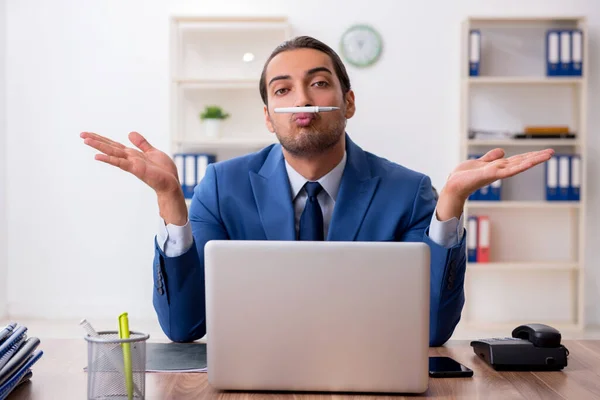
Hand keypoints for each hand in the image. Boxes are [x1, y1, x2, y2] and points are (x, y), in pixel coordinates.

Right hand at [80, 131, 179, 194]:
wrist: (171, 183)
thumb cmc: (163, 171)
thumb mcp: (153, 152)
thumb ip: (142, 143)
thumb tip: (130, 133)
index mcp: (132, 154)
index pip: (114, 144)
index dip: (102, 139)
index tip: (89, 134)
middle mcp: (129, 158)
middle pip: (110, 147)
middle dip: (96, 140)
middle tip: (81, 134)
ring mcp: (131, 164)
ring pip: (112, 152)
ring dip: (99, 146)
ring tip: (85, 140)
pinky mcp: (136, 169)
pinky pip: (120, 163)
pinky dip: (109, 159)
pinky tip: (97, 156)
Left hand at [436, 148, 554, 220]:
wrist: (453, 186)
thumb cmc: (464, 176)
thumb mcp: (479, 163)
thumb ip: (490, 157)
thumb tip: (502, 151)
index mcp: (498, 167)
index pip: (517, 160)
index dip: (530, 156)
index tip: (543, 152)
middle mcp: (500, 170)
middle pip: (522, 161)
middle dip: (536, 157)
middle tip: (552, 152)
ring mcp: (497, 173)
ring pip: (519, 165)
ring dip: (534, 159)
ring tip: (548, 154)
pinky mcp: (492, 175)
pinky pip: (509, 170)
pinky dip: (520, 166)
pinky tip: (530, 162)